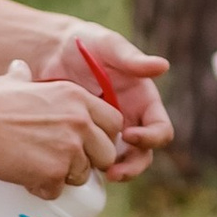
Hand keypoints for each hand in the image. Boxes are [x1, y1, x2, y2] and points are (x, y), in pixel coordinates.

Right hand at [0, 62, 121, 199]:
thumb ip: (22, 75)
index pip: (113, 122)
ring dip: (66, 177)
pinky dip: (43, 190)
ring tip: (40, 169)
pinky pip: (58, 191)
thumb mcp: (11, 82)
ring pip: (84, 175)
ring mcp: (69, 149)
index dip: (103, 137)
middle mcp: (80, 121)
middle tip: (66, 163)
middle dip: (91, 162)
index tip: (89, 144)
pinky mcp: (54, 173)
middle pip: (107, 153)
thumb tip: (19, 67)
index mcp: (76, 98)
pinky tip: (28, 180)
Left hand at [37, 19, 171, 180]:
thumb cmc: (87, 43)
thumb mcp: (109, 46)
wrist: (52, 52)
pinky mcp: (88, 137)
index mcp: (144, 101)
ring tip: (98, 174)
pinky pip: (94, 158)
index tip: (128, 135)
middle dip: (133, 166)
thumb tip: (163, 66)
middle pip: (143, 154)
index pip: (160, 129)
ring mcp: (109, 131)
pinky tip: (76, 166)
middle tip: (114, 171)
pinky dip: (90, 165)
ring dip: (114, 171)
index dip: (150, 137)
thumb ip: (132, 59)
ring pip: (120, 162)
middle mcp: (131, 120)